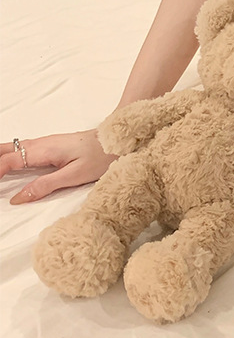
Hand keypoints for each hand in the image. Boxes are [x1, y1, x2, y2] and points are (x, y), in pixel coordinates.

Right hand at [0, 129, 117, 204]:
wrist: (117, 139)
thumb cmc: (100, 156)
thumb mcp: (74, 175)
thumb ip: (45, 185)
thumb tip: (17, 198)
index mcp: (44, 150)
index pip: (8, 161)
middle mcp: (41, 143)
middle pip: (6, 149)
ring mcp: (45, 142)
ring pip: (13, 147)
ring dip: (0, 158)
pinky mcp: (51, 144)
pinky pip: (22, 148)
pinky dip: (9, 156)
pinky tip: (7, 164)